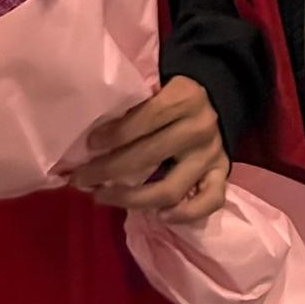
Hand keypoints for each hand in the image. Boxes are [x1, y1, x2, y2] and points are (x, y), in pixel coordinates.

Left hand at [70, 76, 228, 222]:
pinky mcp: (223, 174)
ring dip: (131, 199)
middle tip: (80, 179)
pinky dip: (184, 215)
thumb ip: (135, 105)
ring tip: (103, 197)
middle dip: (108, 171)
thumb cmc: (175, 92)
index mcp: (184, 98)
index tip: (89, 145)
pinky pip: (207, 203)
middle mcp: (200, 128)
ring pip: (171, 189)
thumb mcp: (158, 87)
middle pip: (150, 156)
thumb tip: (93, 139)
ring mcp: (212, 155)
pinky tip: (158, 216)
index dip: (115, 135)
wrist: (218, 95)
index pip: (146, 119)